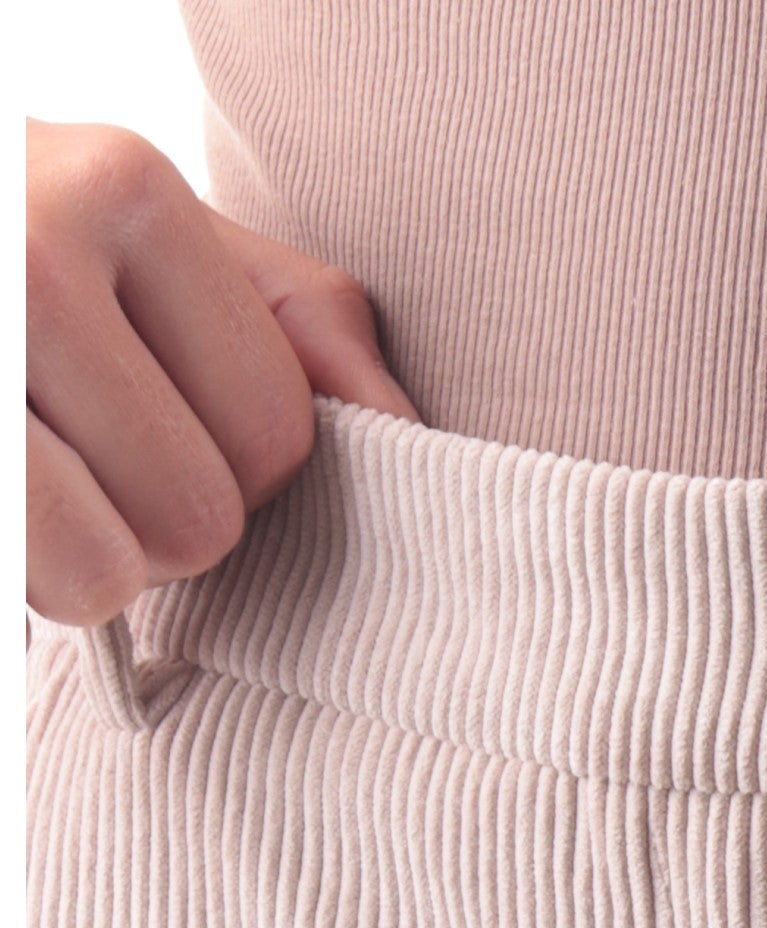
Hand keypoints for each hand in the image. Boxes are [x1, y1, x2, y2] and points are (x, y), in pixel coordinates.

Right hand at [26, 117, 420, 627]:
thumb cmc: (30, 255)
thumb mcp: (165, 246)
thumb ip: (299, 330)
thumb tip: (412, 438)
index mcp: (123, 186)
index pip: (277, 434)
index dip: (236, 468)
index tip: (158, 419)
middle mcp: (24, 248)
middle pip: (202, 513)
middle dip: (157, 518)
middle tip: (86, 454)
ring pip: (112, 570)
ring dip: (87, 559)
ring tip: (41, 476)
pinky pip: (48, 587)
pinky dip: (33, 580)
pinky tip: (13, 502)